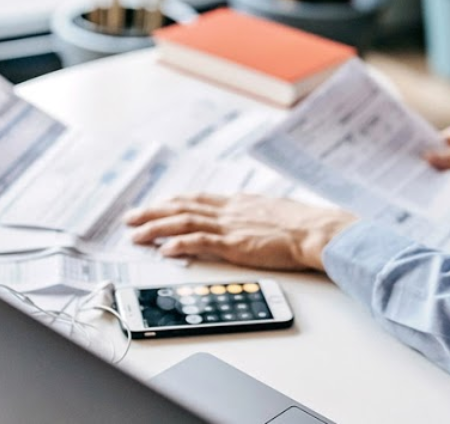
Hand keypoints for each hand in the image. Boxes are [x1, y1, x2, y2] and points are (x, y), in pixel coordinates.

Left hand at [124, 194, 356, 271]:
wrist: (318, 230)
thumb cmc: (306, 224)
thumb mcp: (277, 211)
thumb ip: (259, 214)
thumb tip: (255, 218)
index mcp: (240, 202)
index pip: (199, 199)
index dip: (174, 202)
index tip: (157, 205)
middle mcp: (230, 210)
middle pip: (183, 206)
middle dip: (153, 212)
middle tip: (131, 218)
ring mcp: (231, 226)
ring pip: (184, 222)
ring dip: (156, 227)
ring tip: (136, 234)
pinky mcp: (235, 244)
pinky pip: (200, 242)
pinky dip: (179, 244)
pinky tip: (164, 249)